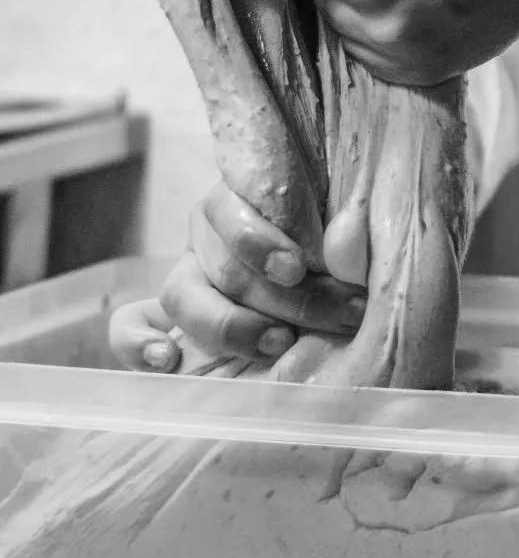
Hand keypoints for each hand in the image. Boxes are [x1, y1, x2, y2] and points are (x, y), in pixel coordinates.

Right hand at [106, 183, 368, 370]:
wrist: (321, 301)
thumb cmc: (339, 260)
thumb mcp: (346, 240)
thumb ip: (348, 236)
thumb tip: (352, 236)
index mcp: (247, 198)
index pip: (234, 206)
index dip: (263, 240)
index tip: (299, 270)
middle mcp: (210, 235)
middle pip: (227, 264)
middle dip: (288, 299)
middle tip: (337, 317)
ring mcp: (185, 277)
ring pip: (182, 293)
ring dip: (233, 324)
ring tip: (279, 343)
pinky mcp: (165, 323)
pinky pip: (128, 325)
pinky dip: (139, 342)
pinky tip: (168, 359)